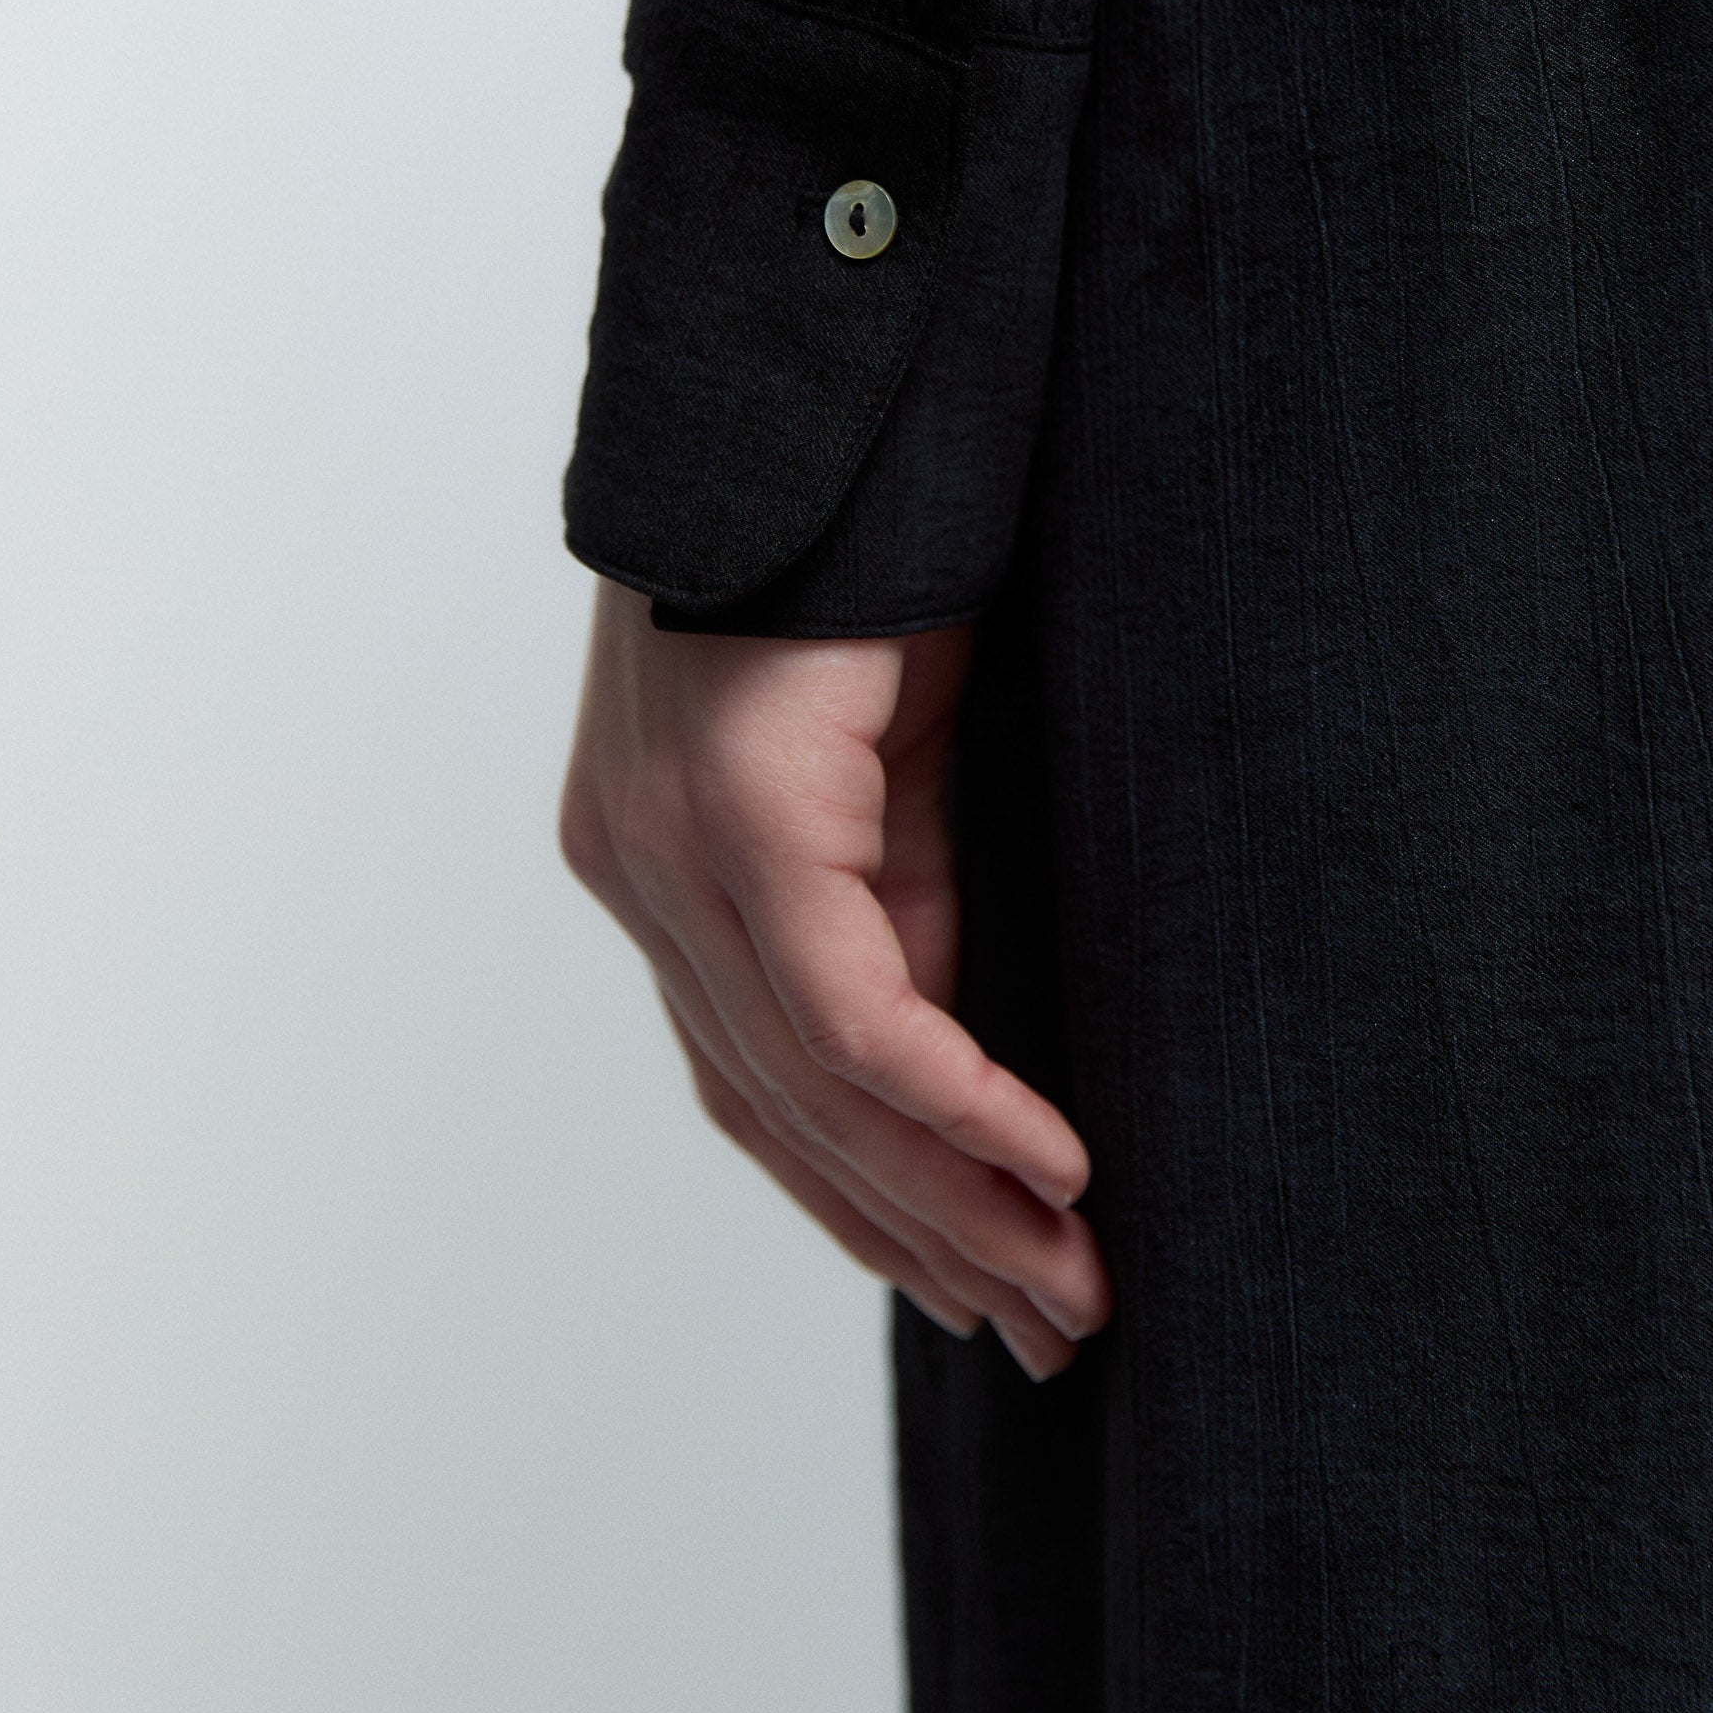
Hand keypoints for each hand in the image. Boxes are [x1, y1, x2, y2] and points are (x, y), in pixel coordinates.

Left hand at [559, 580, 1110, 1377]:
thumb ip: (909, 897)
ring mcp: (668, 849)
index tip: (991, 1286)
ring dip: (957, 1202)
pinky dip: (957, 1102)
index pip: (757, 1083)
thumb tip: (965, 1060)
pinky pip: (848, 1015)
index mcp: (656, 859)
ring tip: (1076, 1283)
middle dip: (925, 1238)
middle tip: (1057, 1330)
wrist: (826, 382)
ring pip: (813, 1091)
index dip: (875, 1201)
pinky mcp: (736, 819)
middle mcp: (636, 870)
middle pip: (779, 1116)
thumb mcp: (897, 762)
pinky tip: (1052, 1163)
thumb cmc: (867, 546)